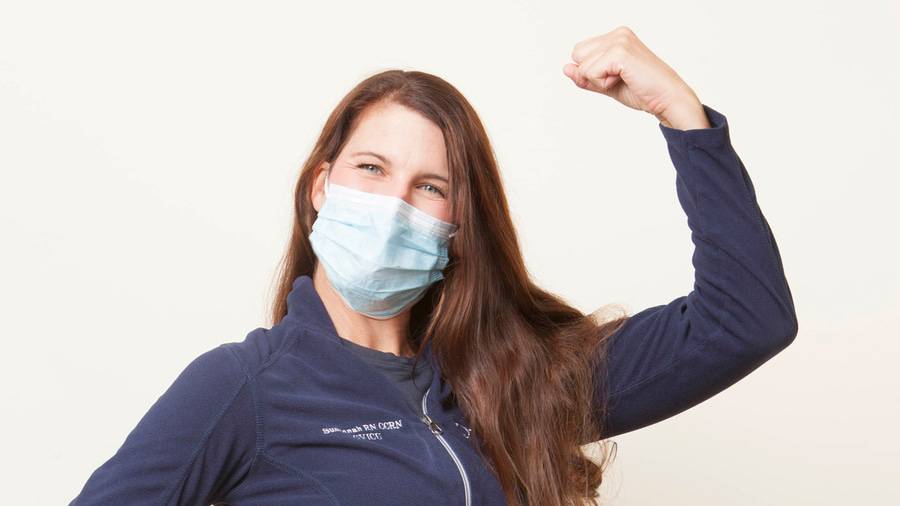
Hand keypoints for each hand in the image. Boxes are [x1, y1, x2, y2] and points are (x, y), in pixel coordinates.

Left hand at [562, 26, 708, 128]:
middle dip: (592, 74)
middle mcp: (618, 33)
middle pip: (577, 55)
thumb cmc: (642, 91)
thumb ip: (585, 77)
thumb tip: (565, 68)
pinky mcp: (619, 52)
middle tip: (619, 79)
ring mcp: (619, 40)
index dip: (591, 72)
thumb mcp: (607, 84)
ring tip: (624, 79)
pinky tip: (624, 80)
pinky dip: (603, 84)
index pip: (580, 52)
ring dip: (599, 80)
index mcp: (617, 36)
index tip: (616, 77)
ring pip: (582, 65)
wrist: (667, 100)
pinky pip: (590, 72)